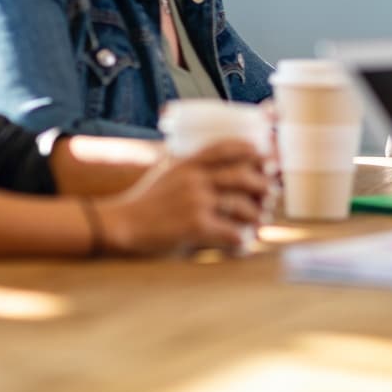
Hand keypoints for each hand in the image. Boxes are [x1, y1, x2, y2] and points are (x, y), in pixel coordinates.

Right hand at [97, 139, 269, 254]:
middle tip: (270, 194)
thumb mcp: (167, 172)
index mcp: (188, 163)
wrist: (121, 225)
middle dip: (263, 185)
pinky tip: (244, 243)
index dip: (251, 150)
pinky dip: (242, 238)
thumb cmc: (145, 200)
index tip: (266, 157)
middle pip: (242, 176)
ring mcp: (195, 202)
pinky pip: (231, 231)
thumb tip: (217, 163)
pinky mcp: (195, 226)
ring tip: (261, 220)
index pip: (225, 148)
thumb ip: (191, 165)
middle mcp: (194, 179)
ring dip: (256, 214)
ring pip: (241, 204)